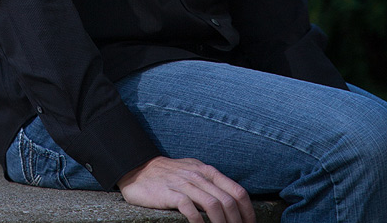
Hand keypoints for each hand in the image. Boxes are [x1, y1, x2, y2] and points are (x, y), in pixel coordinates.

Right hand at [118, 155, 253, 222]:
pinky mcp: (170, 192)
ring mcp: (184, 183)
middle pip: (228, 201)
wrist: (138, 169)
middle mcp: (199, 175)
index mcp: (208, 171)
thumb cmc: (169, 175)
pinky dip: (199, 222)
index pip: (237, 191)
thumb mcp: (193, 172)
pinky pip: (190, 208)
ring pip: (213, 205)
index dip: (248, 212)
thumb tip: (233, 203)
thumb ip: (211, 184)